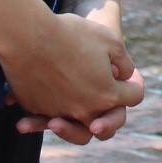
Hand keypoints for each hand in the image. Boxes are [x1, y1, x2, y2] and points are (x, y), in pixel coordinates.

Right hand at [0, 4, 143, 143]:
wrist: (28, 36)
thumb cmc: (72, 34)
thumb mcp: (111, 41)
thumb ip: (124, 64)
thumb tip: (122, 77)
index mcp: (108, 94)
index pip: (133, 96)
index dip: (133, 83)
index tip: (126, 76)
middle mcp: (85, 110)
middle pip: (103, 125)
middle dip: (107, 117)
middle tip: (101, 104)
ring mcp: (60, 112)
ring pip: (72, 128)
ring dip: (73, 126)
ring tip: (68, 117)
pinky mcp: (37, 108)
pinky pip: (44, 117)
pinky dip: (41, 117)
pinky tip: (39, 107)